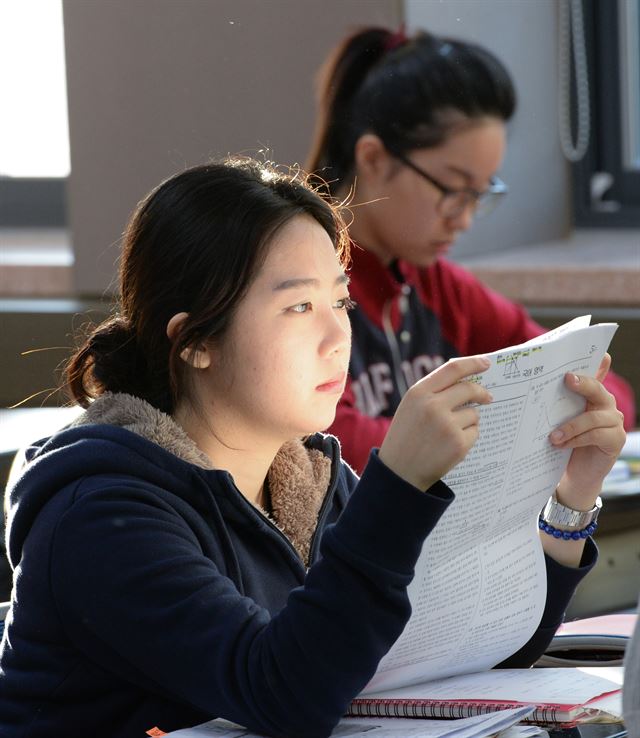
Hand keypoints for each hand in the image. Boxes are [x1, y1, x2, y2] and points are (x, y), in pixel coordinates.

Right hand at [379, 356, 492, 490]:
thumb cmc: (406, 436)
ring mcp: (447, 425)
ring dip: (469, 420)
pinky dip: (467, 437)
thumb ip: (433, 391)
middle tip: (487, 397)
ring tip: (448, 434)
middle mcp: (433, 406)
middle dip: (481, 392)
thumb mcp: (410, 406)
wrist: (399, 473)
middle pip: (469, 389)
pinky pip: (474, 432)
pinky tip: (450, 446)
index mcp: (418, 393)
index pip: (453, 369)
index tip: (485, 363)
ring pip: (473, 413)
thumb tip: (465, 378)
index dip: (472, 363)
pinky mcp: (458, 444)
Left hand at [550, 354, 625, 509]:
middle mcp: (606, 403)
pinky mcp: (615, 439)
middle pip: (597, 388)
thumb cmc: (564, 441)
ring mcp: (614, 421)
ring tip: (552, 436)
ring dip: (571, 426)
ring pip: (594, 416)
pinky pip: (597, 434)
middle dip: (583, 383)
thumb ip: (552, 401)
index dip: (593, 361)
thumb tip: (531, 380)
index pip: (594, 372)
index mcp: (591, 394)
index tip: (579, 354)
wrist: (575, 473)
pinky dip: (577, 439)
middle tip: (567, 380)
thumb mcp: (556, 418)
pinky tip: (561, 445)